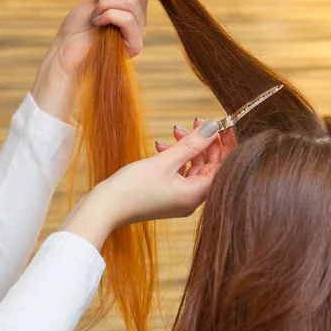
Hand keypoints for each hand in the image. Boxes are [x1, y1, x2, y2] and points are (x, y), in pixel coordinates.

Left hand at [30, 0, 159, 123]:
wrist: (65, 54)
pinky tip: (97, 23)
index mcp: (134, 4)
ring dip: (105, 3)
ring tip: (95, 16)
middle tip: (98, 0)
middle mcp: (140, 17)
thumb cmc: (77, 29)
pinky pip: (126, 18)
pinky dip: (107, 15)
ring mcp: (139, 32)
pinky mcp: (134, 46)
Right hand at [59, 119, 236, 249]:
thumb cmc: (132, 189)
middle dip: (204, 142)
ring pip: (193, 168)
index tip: (224, 125)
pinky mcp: (167, 196)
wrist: (104, 208)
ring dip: (187, 148)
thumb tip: (212, 128)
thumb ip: (191, 144)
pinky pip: (180, 173)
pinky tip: (161, 146)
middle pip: (209, 167)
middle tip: (195, 122)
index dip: (226, 144)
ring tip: (174, 131)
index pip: (223, 167)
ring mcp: (179, 199)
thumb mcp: (165, 162)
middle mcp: (192, 200)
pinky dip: (175, 158)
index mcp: (196, 195)